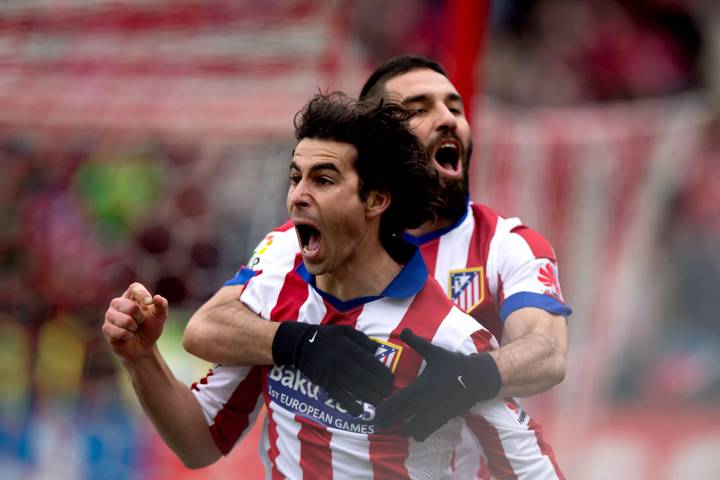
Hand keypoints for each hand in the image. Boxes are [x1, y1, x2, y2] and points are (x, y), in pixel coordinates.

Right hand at [102, 282, 168, 360]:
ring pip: (125, 320)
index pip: (134, 288)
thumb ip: (162, 306)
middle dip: (141, 318)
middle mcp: (118, 303)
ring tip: (134, 329)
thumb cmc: (149, 329)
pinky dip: (128, 336)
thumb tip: (157, 297)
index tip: (149, 302)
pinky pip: (119, 332)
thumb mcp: (160, 317)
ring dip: (134, 328)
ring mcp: (110, 315)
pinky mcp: (106, 328)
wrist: (142, 348)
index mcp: (131, 296)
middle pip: (131, 306)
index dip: (142, 294)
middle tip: (140, 322)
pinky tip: (128, 336)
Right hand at [272, 322, 392, 415]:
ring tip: (380, 401)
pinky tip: (359, 411)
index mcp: (349, 348)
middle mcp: (343, 362)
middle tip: (388, 393)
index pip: (372, 364)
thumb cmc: (326, 336)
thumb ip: (362, 339)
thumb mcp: (344, 330)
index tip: (390, 380)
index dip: (383, 374)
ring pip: (357, 390)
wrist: (301, 344)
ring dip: (371, 398)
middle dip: (380, 388)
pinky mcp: (326, 384)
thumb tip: (377, 350)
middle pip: (367, 379)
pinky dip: (350, 406)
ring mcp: (334, 374)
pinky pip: (340, 398)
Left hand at [375, 328, 500, 440]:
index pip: (397, 402)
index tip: (375, 414)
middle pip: (402, 419)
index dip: (385, 410)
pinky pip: (428, 432)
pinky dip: (419, 434)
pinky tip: (414, 432)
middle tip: (379, 426)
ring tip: (397, 429)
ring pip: (414, 430)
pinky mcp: (444, 419)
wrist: (477, 378)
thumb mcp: (434, 351)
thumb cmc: (453, 364)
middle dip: (389, 424)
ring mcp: (435, 413)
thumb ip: (416, 342)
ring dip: (404, 431)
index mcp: (421, 386)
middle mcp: (426, 402)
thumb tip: (403, 330)